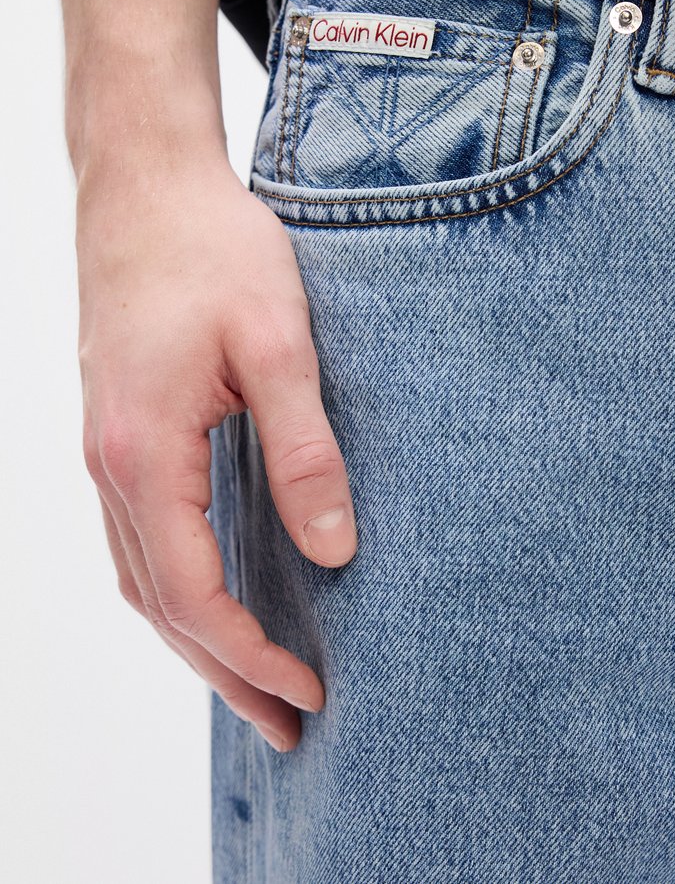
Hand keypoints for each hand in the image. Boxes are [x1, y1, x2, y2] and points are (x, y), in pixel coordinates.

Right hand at [75, 152, 357, 751]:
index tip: (312, 691)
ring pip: (142, 576)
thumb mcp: (276, 346)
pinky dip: (176, 586)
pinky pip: (137, 536)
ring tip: (251, 680)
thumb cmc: (211, 249)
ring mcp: (106, 447)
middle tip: (285, 724)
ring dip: (196, 636)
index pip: (194, 593)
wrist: (146, 183)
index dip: (251, 655)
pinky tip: (212, 592)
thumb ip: (304, 452)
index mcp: (145, 453)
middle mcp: (110, 464)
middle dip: (223, 671)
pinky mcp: (120, 428)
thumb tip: (335, 552)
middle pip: (160, 603)